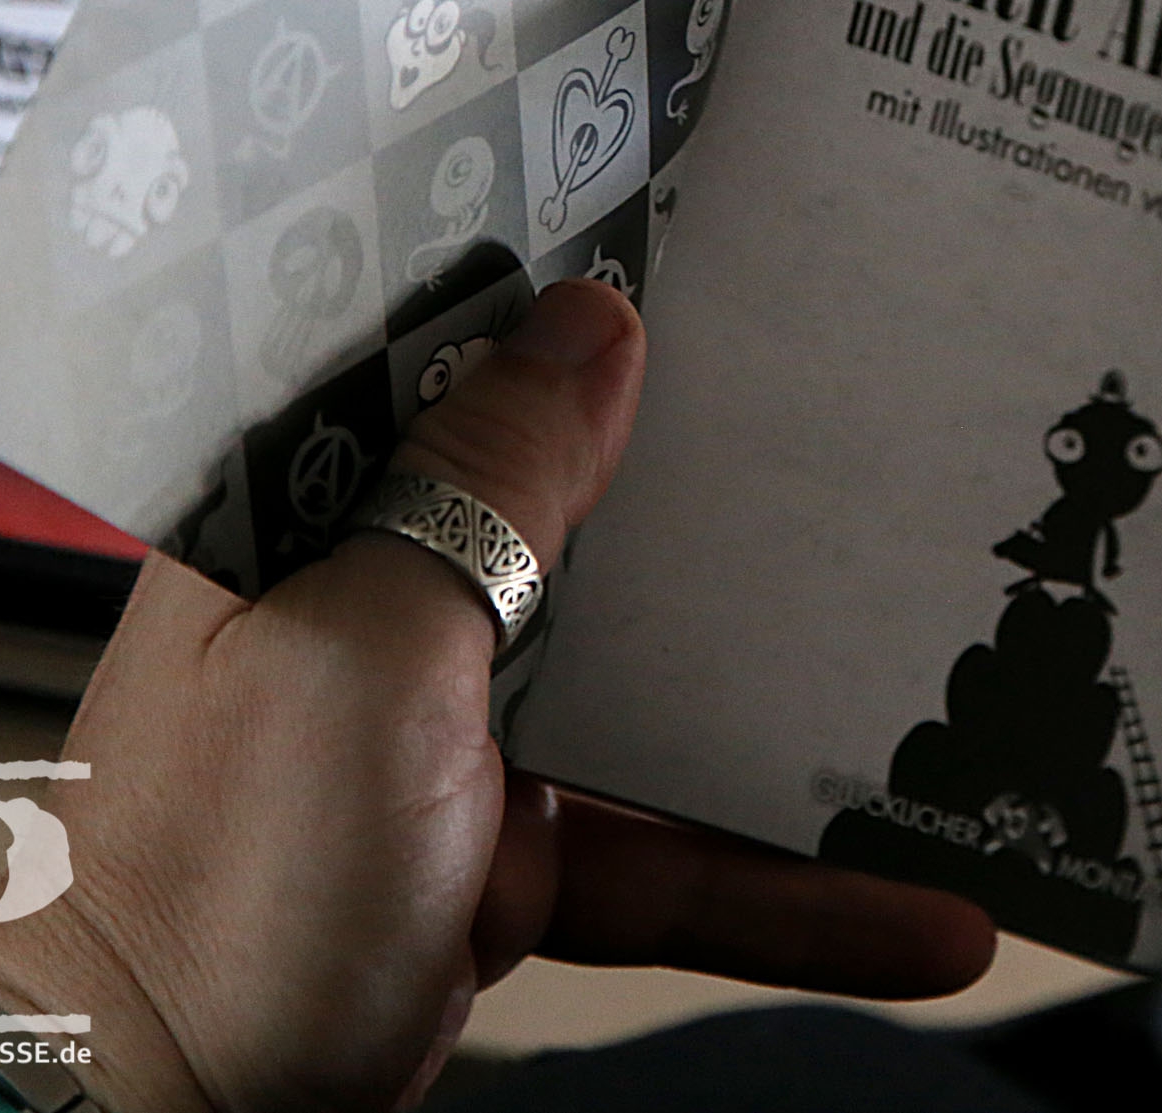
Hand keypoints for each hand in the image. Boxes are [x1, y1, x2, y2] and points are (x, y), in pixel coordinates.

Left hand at [0, 280, 995, 1112]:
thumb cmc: (211, 889)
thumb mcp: (368, 651)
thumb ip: (483, 484)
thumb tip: (587, 323)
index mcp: (311, 521)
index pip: (455, 371)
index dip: (577, 312)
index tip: (714, 248)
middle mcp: (382, 613)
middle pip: (590, 527)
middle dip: (732, 506)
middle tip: (873, 440)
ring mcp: (452, 746)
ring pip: (661, 706)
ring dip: (799, 736)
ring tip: (950, 714)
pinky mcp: (510, 868)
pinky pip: (674, 862)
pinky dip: (785, 895)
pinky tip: (904, 912)